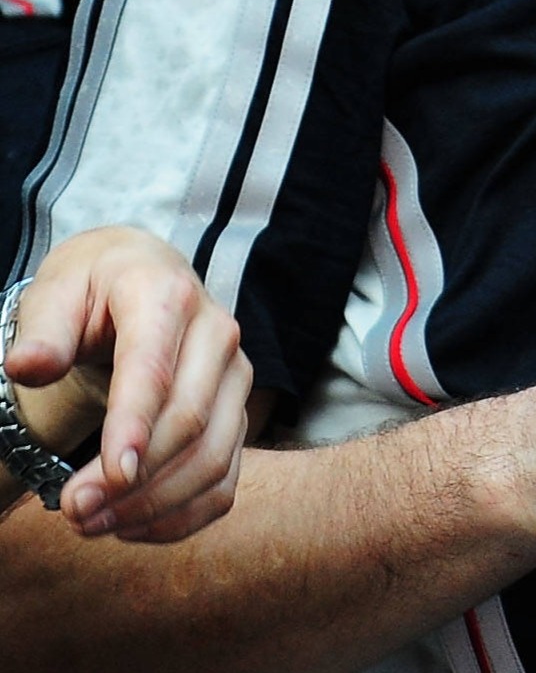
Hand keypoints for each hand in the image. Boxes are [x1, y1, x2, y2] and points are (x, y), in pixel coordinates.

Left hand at [5, 225, 252, 541]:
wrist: (141, 276)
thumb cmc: (91, 288)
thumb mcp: (56, 291)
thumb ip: (44, 329)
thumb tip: (28, 365)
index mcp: (166, 297)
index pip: (154, 370)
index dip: (133, 426)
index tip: (107, 478)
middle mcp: (217, 335)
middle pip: (189, 421)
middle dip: (133, 479)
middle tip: (72, 513)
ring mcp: (234, 377)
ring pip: (214, 457)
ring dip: (155, 504)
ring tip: (91, 524)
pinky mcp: (238, 412)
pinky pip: (226, 479)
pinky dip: (182, 515)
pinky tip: (131, 527)